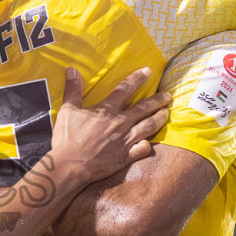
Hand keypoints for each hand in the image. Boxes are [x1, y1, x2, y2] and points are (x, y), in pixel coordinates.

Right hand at [51, 68, 170, 182]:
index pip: (125, 89)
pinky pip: (142, 149)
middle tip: (169, 96)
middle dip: (158, 100)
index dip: (137, 78)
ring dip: (159, 119)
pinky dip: (147, 145)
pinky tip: (150, 142)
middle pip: (144, 108)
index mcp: (106, 110)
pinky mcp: (125, 157)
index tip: (148, 71)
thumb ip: (73, 90)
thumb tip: (72, 69)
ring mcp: (125, 141)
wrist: (70, 165)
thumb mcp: (67, 110)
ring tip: (166, 113)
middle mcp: (120, 123)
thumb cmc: (67, 138)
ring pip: (148, 127)